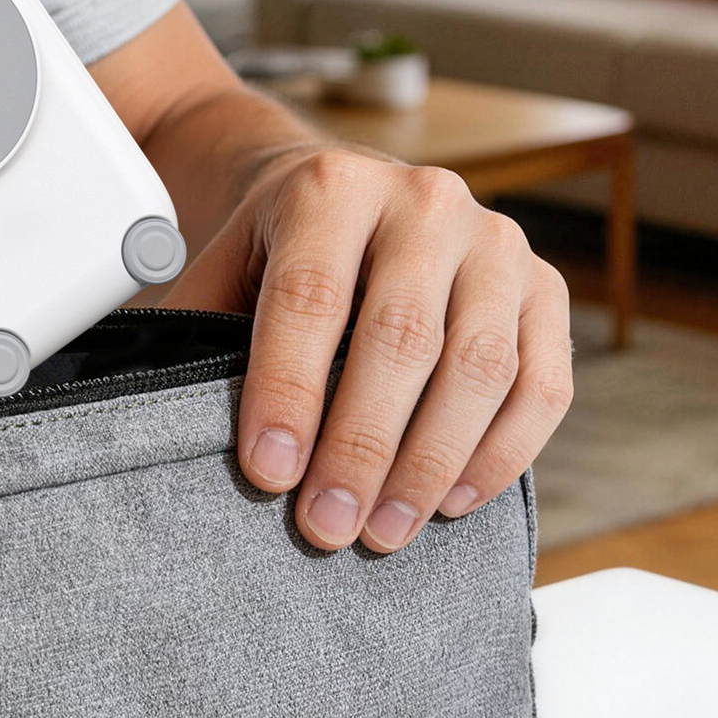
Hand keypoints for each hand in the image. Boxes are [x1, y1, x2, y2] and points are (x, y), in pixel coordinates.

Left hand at [164, 146, 572, 552]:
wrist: (354, 195)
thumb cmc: (283, 249)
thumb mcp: (228, 267)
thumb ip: (201, 332)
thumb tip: (171, 425)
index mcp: (331, 188)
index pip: (310, 296)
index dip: (289, 389)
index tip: (269, 471)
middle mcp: (423, 202)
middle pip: (400, 336)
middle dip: (361, 446)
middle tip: (327, 524)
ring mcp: (496, 241)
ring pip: (479, 366)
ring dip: (432, 463)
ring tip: (384, 529)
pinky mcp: (545, 287)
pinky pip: (542, 383)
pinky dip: (501, 454)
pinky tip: (451, 500)